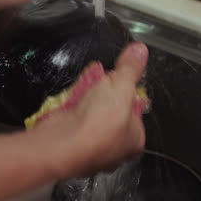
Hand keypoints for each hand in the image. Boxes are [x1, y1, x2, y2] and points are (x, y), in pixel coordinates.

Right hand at [29, 42, 147, 178]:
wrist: (62, 144)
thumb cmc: (97, 127)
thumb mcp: (121, 87)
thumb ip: (130, 68)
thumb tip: (139, 52)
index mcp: (133, 139)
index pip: (133, 109)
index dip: (125, 90)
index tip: (118, 78)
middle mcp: (112, 147)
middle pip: (109, 110)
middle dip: (102, 93)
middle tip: (99, 83)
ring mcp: (88, 146)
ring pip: (88, 114)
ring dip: (85, 98)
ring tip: (84, 88)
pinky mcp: (68, 142)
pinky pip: (70, 118)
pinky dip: (69, 107)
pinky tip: (69, 100)